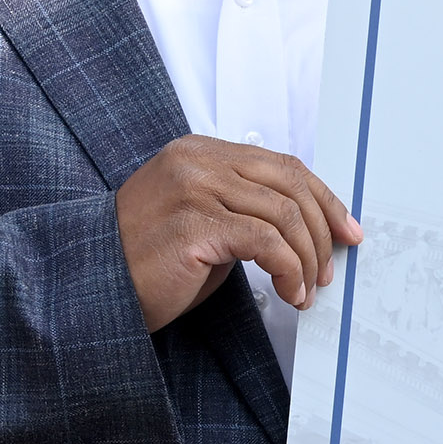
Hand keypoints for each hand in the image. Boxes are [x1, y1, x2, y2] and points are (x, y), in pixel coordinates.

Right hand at [115, 136, 360, 331]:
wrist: (96, 286)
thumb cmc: (150, 261)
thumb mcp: (205, 220)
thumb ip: (247, 208)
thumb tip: (309, 226)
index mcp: (202, 152)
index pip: (283, 165)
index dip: (323, 199)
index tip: (346, 230)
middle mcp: (197, 161)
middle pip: (290, 185)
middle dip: (322, 231)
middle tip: (328, 269)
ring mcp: (193, 187)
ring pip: (283, 215)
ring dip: (306, 259)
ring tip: (305, 289)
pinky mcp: (193, 223)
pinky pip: (265, 243)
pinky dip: (288, 271)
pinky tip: (288, 292)